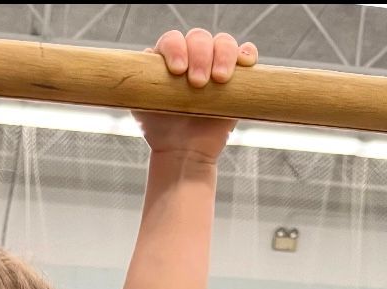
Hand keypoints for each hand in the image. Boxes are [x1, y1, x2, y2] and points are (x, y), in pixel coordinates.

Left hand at [136, 30, 256, 158]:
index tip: (177, 71)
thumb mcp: (142, 104)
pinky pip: (245, 54)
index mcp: (169, 57)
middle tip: (197, 83)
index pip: (173, 40)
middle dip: (199, 55)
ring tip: (218, 80)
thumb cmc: (161, 129)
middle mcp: (193, 56)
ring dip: (223, 54)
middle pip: (199, 37)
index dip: (176, 48)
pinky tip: (245, 62)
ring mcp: (216, 64)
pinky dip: (247, 54)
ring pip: (223, 42)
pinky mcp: (237, 78)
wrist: (183, 154)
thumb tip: (146, 58)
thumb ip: (140, 80)